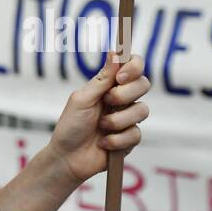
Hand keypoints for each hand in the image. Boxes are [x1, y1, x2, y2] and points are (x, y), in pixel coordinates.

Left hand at [47, 53, 149, 183]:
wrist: (68, 157)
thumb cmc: (71, 125)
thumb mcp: (82, 99)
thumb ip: (102, 79)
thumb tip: (115, 52)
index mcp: (109, 85)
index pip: (133, 66)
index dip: (133, 67)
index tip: (120, 77)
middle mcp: (122, 99)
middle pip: (143, 84)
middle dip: (125, 94)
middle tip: (107, 101)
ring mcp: (127, 118)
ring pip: (142, 110)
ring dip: (118, 119)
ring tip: (101, 126)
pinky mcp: (130, 139)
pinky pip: (136, 134)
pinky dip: (117, 139)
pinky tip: (103, 143)